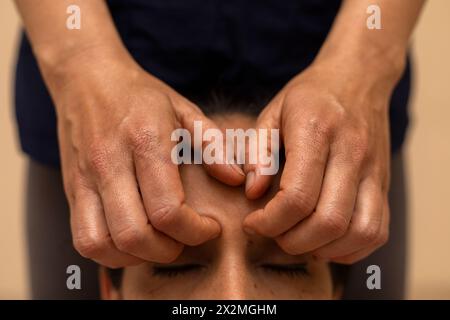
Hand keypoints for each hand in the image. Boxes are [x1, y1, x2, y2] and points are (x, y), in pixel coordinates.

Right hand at [49, 49, 244, 267]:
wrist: (87, 78)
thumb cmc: (140, 95)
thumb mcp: (184, 108)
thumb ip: (212, 144)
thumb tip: (237, 179)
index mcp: (145, 141)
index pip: (168, 209)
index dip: (195, 231)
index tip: (210, 228)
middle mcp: (110, 163)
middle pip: (135, 234)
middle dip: (168, 251)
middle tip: (185, 239)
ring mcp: (85, 178)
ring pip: (103, 244)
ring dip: (137, 256)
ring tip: (159, 243)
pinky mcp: (71, 189)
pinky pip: (83, 238)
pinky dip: (109, 252)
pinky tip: (131, 241)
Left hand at [243, 57, 402, 263]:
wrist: (358, 77)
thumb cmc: (310, 97)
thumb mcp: (273, 112)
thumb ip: (258, 152)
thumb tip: (252, 193)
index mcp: (318, 131)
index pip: (298, 196)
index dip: (270, 222)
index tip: (252, 224)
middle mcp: (352, 153)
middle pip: (330, 221)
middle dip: (293, 241)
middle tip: (272, 234)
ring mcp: (374, 170)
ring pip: (360, 231)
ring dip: (324, 249)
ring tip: (298, 239)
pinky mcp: (384, 183)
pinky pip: (377, 230)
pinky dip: (350, 248)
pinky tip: (325, 241)